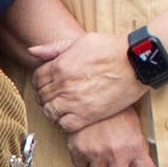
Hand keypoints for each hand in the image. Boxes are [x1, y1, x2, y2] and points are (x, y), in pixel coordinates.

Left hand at [29, 25, 146, 135]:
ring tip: (62, 107)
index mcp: (59, 66)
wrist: (135, 62)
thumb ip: (54, 48)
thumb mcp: (80, 41)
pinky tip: (71, 117)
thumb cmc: (111, 49)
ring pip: (50, 112)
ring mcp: (74, 101)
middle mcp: (63, 84)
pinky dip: (64, 123)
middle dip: (46, 96)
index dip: (41, 82)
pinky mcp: (88, 115)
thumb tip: (32, 51)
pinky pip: (64, 125)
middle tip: (56, 96)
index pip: (36, 79)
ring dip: (53, 110)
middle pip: (42, 96)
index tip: (49, 84)